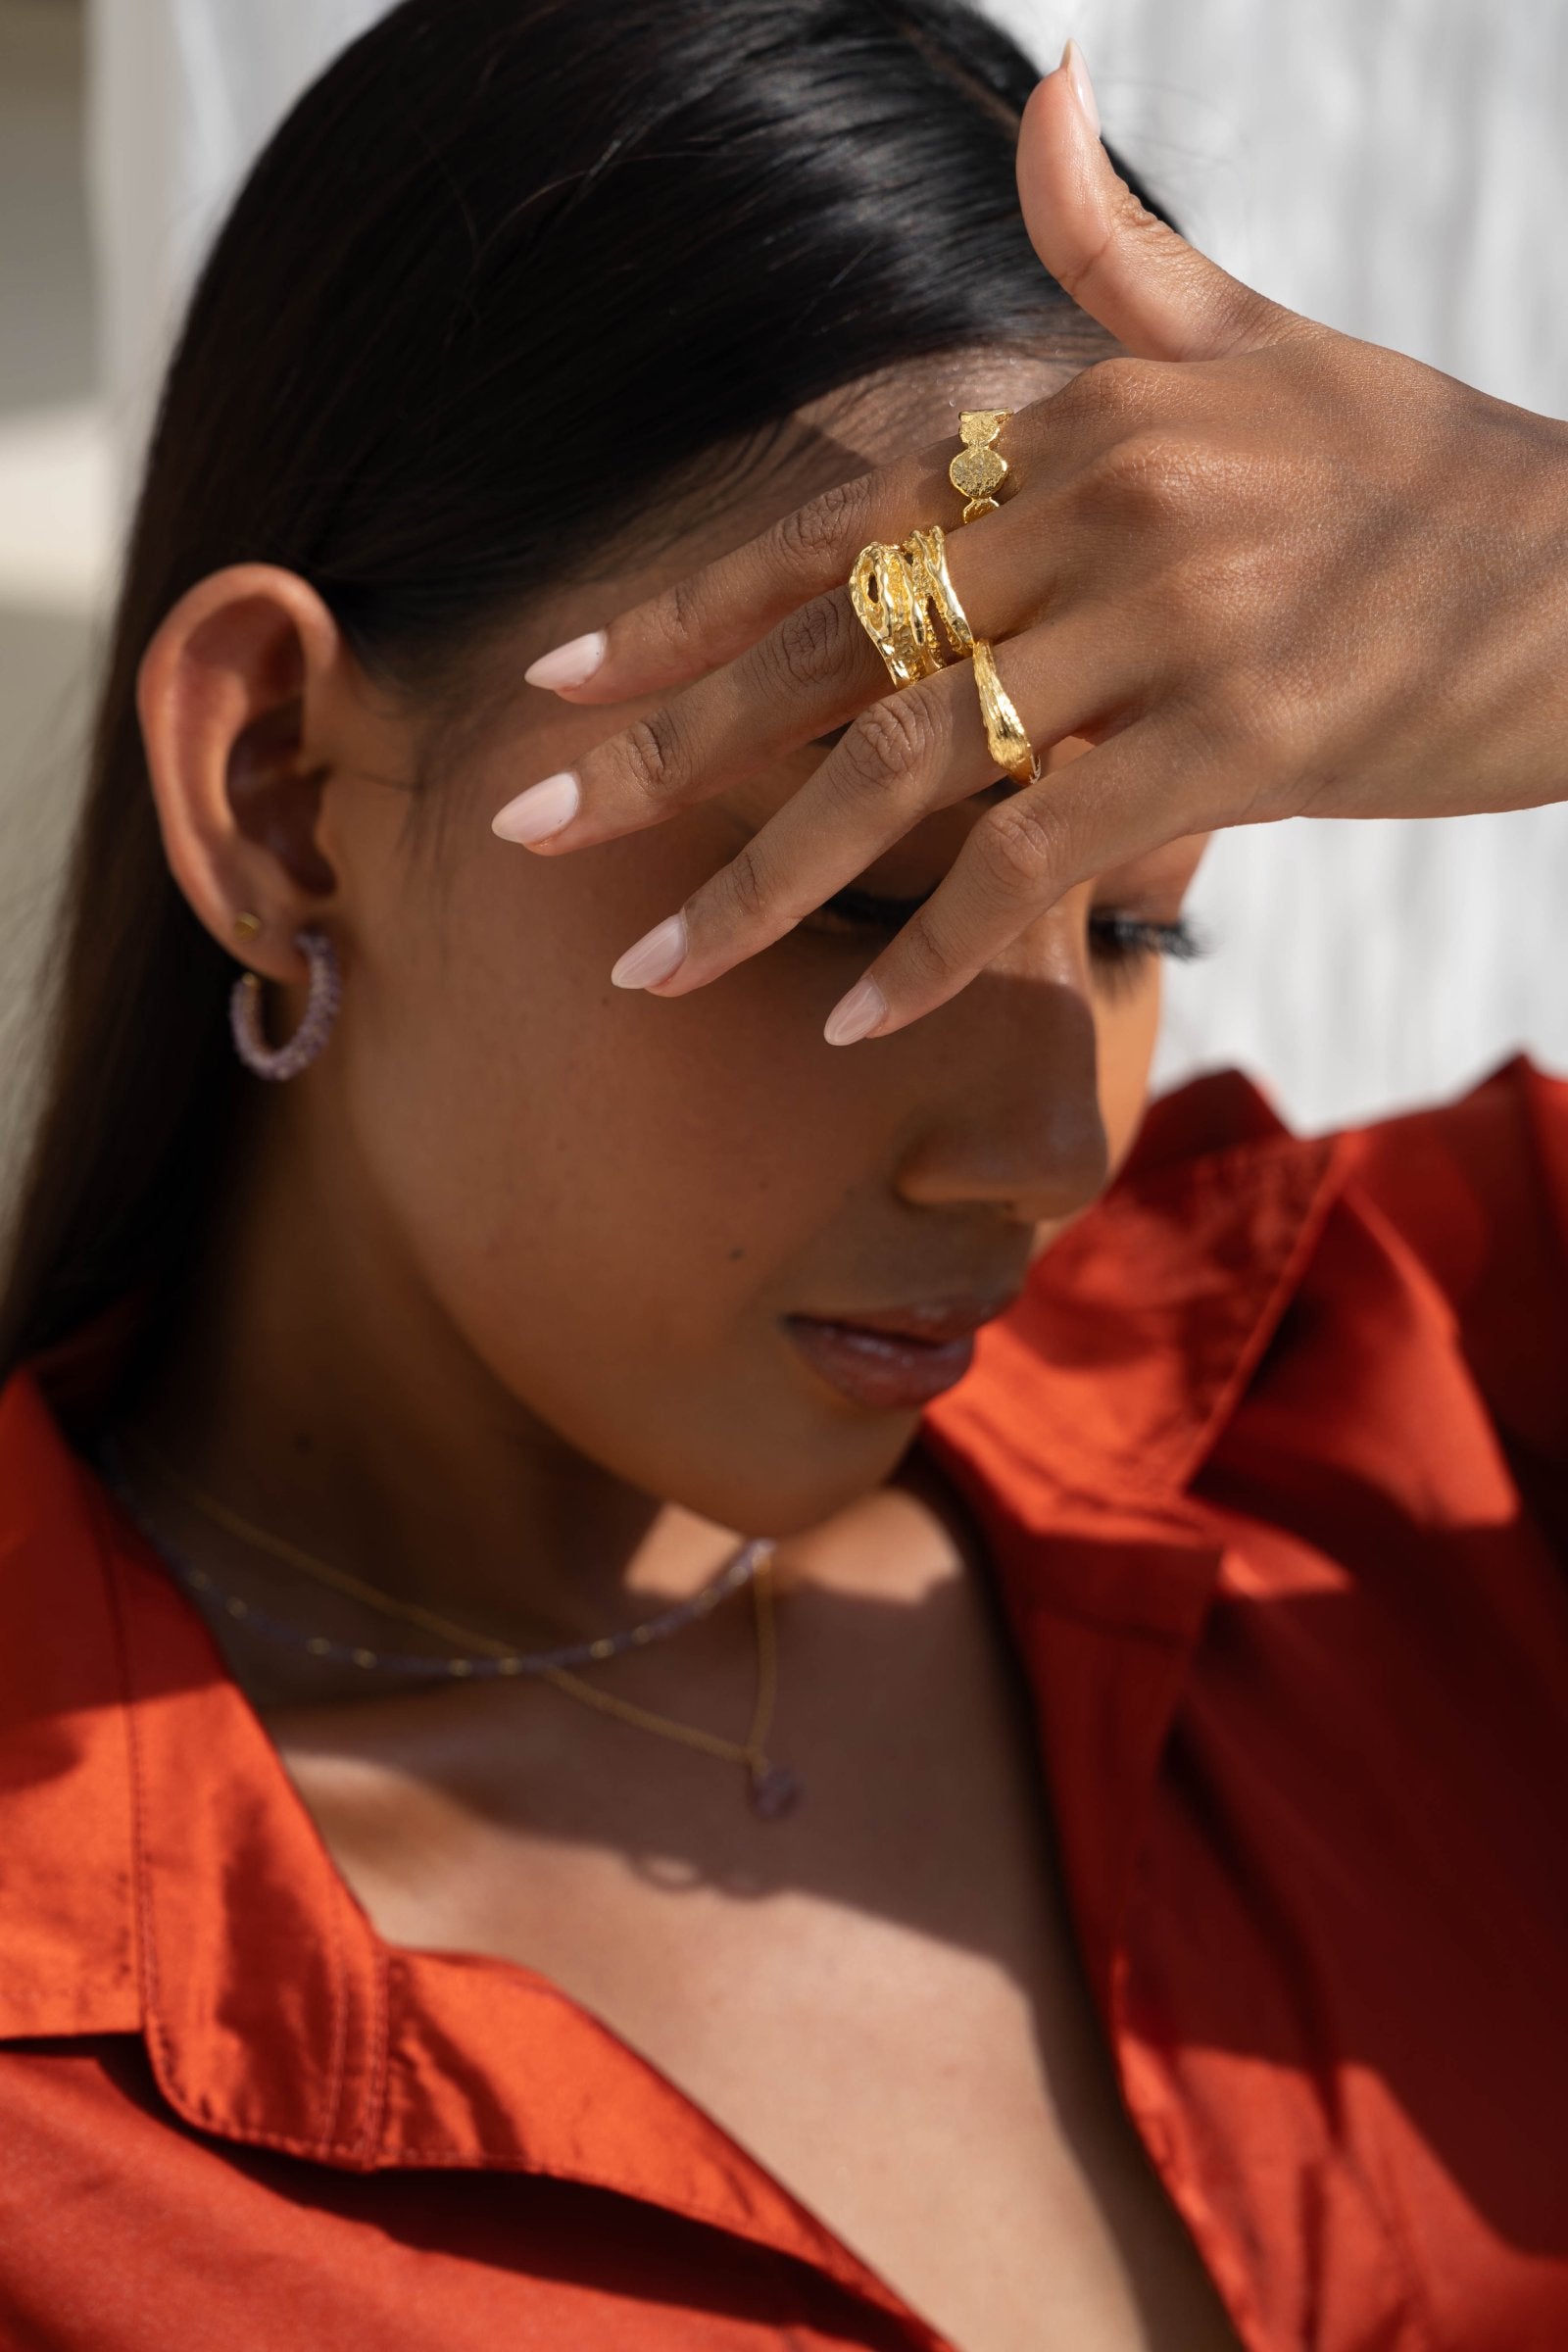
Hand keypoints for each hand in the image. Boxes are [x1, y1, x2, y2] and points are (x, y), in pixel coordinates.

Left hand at [495, 47, 1567, 1043]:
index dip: (684, 604)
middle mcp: (1100, 503)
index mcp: (1077, 419)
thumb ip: (1117, 260)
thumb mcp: (1263, 343)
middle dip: (665, 751)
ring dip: (767, 882)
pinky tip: (849, 1022)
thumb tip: (1040, 87)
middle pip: (830, 646)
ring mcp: (1172, 621)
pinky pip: (1046, 857)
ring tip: (652, 971)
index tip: (559, 679)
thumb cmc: (1421, 472)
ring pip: (912, 764)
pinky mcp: (1244, 739)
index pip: (833, 521)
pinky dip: (940, 948)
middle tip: (527, 833)